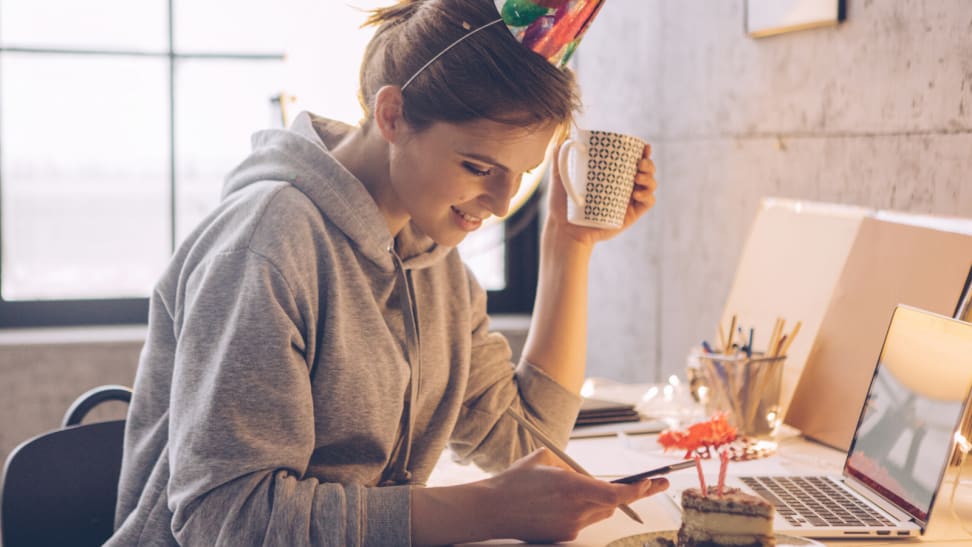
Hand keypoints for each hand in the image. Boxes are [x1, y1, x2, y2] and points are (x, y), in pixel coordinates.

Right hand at [481, 448, 668, 542]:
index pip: (617, 492)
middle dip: (630, 493)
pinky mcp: (562, 537)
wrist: (491, 509)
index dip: (639, 489)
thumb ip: (572, 466)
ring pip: (599, 513)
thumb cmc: (516, 480)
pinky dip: (582, 511)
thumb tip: (587, 472)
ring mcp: (569, 527)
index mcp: (572, 486)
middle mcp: (575, 509)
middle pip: (614, 504)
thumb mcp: (546, 460)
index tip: (654, 481)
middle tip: (652, 483)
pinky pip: (582, 522)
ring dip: (603, 501)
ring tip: (590, 488)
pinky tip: (561, 502)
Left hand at [547, 143, 657, 247]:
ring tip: (638, 178)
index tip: (644, 147)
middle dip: (648, 164)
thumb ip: (558, 162)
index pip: (633, 160)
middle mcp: (623, 186)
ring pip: (649, 185)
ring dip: (650, 178)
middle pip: (646, 171)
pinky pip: (647, 204)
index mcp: (612, 175)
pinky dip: (647, 196)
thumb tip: (557, 143)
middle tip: (639, 164)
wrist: (564, 230)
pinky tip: (637, 194)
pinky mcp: (630, 215)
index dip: (643, 152)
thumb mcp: (559, 181)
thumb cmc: (562, 206)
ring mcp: (627, 201)